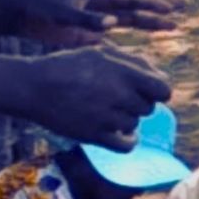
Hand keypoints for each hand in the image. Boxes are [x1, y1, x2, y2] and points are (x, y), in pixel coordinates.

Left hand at [24, 0, 180, 48]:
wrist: (19, 15)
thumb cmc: (39, 8)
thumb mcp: (62, 14)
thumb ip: (86, 20)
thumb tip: (112, 24)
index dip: (152, 3)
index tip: (172, 7)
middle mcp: (101, 6)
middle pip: (136, 8)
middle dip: (159, 10)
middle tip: (183, 10)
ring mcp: (97, 20)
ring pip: (130, 22)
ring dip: (150, 24)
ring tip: (173, 26)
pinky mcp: (89, 34)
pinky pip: (116, 38)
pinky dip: (130, 43)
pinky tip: (143, 51)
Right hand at [25, 43, 170, 148]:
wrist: (34, 87)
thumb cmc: (68, 66)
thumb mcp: (101, 53)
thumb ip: (133, 62)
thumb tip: (159, 76)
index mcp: (123, 72)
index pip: (164, 90)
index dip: (159, 91)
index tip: (148, 91)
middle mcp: (118, 95)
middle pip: (149, 108)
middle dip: (138, 104)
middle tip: (118, 99)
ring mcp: (107, 117)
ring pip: (135, 125)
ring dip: (126, 120)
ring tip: (107, 111)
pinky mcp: (94, 136)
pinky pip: (127, 146)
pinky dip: (128, 141)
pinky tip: (121, 134)